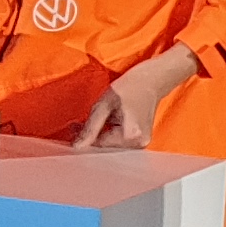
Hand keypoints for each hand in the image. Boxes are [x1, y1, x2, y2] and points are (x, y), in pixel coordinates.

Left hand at [70, 46, 202, 149]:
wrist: (153, 79)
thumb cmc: (130, 86)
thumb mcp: (105, 104)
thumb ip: (90, 127)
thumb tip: (77, 146)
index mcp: (131, 136)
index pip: (99, 145)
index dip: (84, 137)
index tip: (72, 127)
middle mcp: (139, 144)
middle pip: (106, 147)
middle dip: (91, 136)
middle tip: (79, 124)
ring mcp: (141, 144)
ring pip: (111, 145)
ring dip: (100, 134)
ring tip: (97, 118)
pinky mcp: (140, 141)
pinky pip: (119, 141)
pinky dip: (109, 133)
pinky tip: (107, 121)